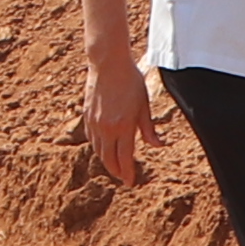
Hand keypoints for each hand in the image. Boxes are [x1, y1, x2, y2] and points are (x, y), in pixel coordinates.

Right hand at [79, 53, 153, 187]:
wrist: (108, 63)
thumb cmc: (130, 81)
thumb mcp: (144, 105)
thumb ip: (148, 128)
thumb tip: (157, 145)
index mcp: (123, 126)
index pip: (125, 158)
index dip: (127, 173)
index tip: (130, 182)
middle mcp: (106, 128)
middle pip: (109, 159)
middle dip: (116, 171)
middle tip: (123, 177)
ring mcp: (94, 123)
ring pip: (98, 150)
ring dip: (107, 160)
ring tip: (115, 164)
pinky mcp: (86, 116)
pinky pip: (91, 138)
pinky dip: (98, 147)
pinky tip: (103, 148)